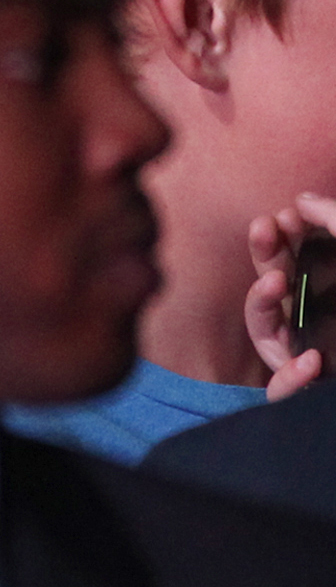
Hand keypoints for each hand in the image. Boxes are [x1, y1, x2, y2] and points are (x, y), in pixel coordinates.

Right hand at [245, 194, 335, 398]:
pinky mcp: (316, 386)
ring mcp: (316, 351)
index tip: (283, 215)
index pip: (295, 259)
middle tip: (264, 228)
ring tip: (275, 283)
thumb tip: (304, 200)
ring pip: (265, 331)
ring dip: (259, 303)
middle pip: (273, 285)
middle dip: (265, 254)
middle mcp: (322, 318)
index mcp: (334, 290)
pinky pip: (283, 385)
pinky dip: (289, 377)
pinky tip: (310, 362)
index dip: (284, 235)